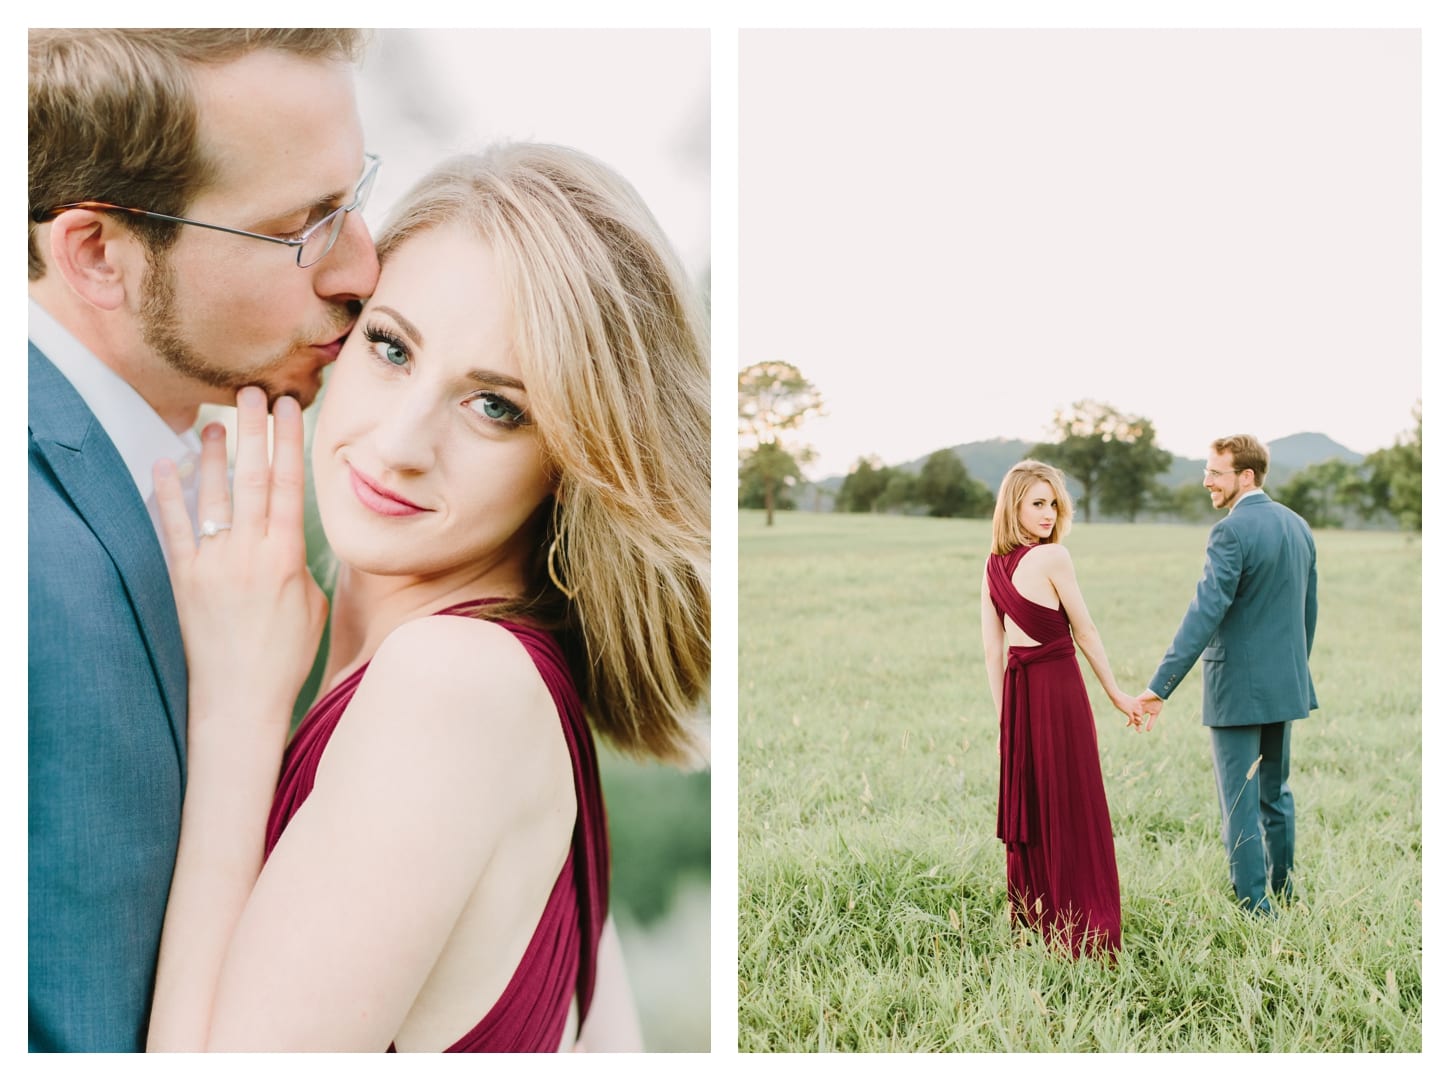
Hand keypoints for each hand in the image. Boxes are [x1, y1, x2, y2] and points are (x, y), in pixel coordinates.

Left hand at [154, 387, 327, 725]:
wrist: (241, 699)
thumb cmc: (286, 656)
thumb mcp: (313, 604)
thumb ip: (300, 563)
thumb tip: (288, 535)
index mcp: (288, 557)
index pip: (289, 486)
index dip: (288, 442)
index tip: (289, 408)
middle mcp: (250, 554)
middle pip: (253, 479)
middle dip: (252, 431)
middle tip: (251, 393)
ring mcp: (214, 565)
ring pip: (214, 495)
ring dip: (213, 454)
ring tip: (213, 421)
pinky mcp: (184, 580)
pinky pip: (174, 528)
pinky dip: (169, 494)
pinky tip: (167, 465)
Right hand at [1111, 689, 1144, 729]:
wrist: (1116, 695)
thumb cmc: (1118, 696)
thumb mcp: (1126, 700)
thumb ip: (1128, 704)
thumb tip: (1126, 706)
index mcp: (1137, 702)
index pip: (1140, 710)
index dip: (1138, 714)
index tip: (1135, 717)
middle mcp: (1137, 705)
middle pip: (1140, 714)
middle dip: (1139, 719)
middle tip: (1136, 723)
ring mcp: (1134, 709)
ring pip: (1138, 718)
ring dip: (1136, 723)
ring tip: (1134, 726)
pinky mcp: (1129, 712)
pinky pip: (1132, 720)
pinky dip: (1130, 723)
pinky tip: (1127, 725)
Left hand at [1135, 692, 1163, 731]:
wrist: (1157, 694)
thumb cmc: (1157, 703)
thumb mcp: (1154, 714)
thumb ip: (1151, 722)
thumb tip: (1147, 731)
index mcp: (1142, 712)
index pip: (1139, 720)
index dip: (1138, 726)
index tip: (1139, 732)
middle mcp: (1138, 709)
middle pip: (1134, 717)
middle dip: (1134, 723)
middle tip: (1133, 728)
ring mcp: (1137, 705)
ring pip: (1133, 712)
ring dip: (1132, 717)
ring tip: (1131, 723)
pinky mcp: (1137, 701)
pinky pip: (1133, 706)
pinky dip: (1132, 710)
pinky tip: (1130, 714)